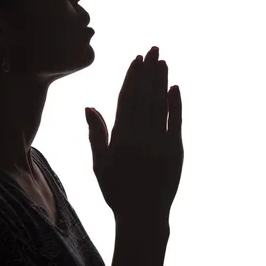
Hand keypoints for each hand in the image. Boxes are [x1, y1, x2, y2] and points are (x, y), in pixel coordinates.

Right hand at [85, 46, 182, 220]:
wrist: (143, 216)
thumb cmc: (117, 190)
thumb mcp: (100, 163)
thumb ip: (96, 133)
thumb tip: (89, 106)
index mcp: (121, 138)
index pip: (127, 99)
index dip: (132, 77)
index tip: (136, 59)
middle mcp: (141, 136)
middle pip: (145, 96)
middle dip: (149, 71)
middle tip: (153, 49)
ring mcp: (161, 142)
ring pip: (161, 105)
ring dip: (162, 82)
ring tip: (163, 62)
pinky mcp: (176, 151)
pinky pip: (177, 122)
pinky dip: (176, 104)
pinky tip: (175, 88)